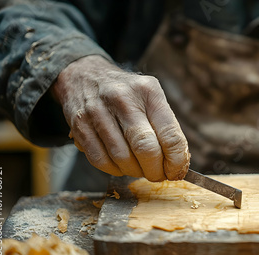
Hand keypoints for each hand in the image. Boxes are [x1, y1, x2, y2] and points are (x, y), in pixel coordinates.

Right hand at [50, 55, 189, 180]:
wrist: (85, 74)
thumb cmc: (127, 94)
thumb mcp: (151, 98)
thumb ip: (166, 127)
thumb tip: (178, 165)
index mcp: (149, 92)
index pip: (170, 135)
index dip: (176, 161)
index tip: (176, 172)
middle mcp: (123, 99)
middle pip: (146, 149)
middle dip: (155, 171)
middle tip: (158, 175)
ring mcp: (98, 111)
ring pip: (122, 158)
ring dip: (134, 172)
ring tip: (139, 168)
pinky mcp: (79, 124)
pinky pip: (100, 160)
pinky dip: (114, 170)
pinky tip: (120, 165)